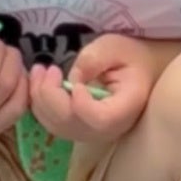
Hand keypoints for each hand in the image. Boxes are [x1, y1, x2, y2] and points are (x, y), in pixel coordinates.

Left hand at [27, 33, 153, 144]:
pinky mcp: (80, 130)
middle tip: (45, 68)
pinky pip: (53, 124)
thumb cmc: (132, 57)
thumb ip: (93, 59)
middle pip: (71, 123)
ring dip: (40, 99)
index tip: (76, 79)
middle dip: (49, 95)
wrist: (140, 71)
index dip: (80, 102)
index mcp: (127, 108)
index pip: (99, 119)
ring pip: (57, 126)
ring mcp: (94, 133)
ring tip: (39, 71)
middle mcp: (110, 128)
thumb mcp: (115, 47)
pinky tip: (40, 84)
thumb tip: (71, 80)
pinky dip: (40, 105)